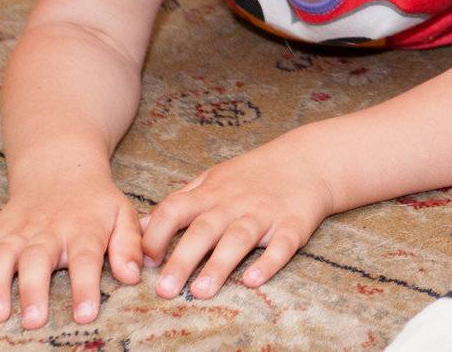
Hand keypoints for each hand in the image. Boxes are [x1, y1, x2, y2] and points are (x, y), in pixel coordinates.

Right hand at [0, 173, 142, 327]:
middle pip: (38, 258)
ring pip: (2, 255)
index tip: (85, 315)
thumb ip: (130, 245)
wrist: (60, 168)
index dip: (85, 286)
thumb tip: (134, 276)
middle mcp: (49, 231)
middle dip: (33, 289)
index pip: (86, 258)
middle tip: (33, 321)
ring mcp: (18, 231)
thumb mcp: (123, 214)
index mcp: (84, 229)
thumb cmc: (96, 203)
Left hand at [140, 133, 335, 299]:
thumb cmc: (254, 175)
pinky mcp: (292, 225)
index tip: (143, 261)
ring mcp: (264, 214)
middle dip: (183, 259)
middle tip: (164, 290)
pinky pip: (280, 246)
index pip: (175, 210)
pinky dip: (268, 263)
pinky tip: (253, 280)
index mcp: (211, 193)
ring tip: (202, 291)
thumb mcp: (214, 178)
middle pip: (204, 230)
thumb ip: (180, 200)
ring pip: (238, 239)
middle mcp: (234, 204)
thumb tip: (143, 225)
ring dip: (220, 265)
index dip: (156, 235)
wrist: (308, 160)